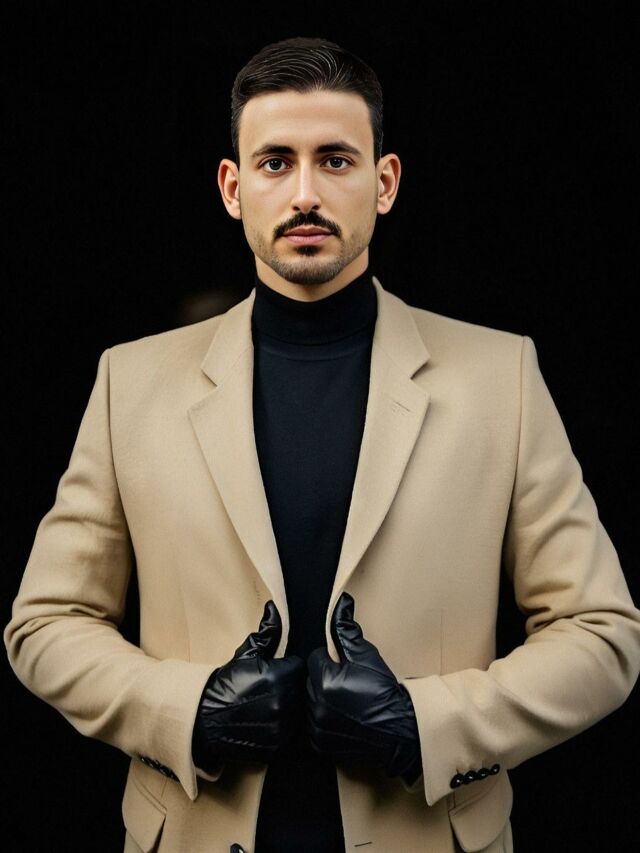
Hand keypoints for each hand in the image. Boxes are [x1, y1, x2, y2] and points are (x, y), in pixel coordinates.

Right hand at [192, 600, 304, 769]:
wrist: (204, 718)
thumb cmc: (225, 683)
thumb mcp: (245, 654)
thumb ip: (266, 632)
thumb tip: (273, 608)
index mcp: (278, 677)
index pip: (300, 667)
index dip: (288, 668)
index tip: (276, 671)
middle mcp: (283, 703)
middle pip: (302, 689)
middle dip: (291, 687)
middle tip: (272, 689)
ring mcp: (281, 729)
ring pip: (300, 713)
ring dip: (290, 709)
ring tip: (269, 705)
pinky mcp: (277, 749)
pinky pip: (293, 735)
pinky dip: (285, 729)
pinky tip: (268, 722)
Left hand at [306, 592, 422, 784]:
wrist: (399, 728)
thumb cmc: (384, 691)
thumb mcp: (366, 655)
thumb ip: (346, 629)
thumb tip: (341, 603)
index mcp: (325, 680)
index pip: (315, 658)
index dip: (331, 661)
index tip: (345, 668)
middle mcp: (316, 705)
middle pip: (309, 681)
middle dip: (323, 679)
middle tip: (346, 685)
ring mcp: (317, 728)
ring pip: (309, 703)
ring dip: (321, 700)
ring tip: (344, 702)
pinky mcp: (320, 745)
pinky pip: (312, 726)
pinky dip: (322, 722)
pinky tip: (341, 719)